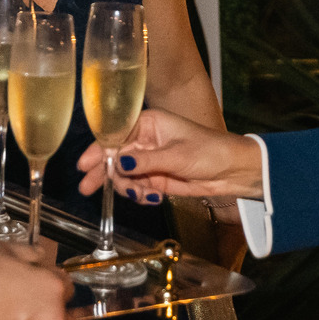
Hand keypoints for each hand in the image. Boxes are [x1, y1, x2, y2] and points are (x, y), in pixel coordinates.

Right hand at [75, 109, 264, 201]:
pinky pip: (137, 187)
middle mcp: (145, 140)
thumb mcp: (176, 155)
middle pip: (114, 157)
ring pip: (124, 176)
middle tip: (88, 188)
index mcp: (149, 123)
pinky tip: (154, 196)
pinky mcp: (156, 178)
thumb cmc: (209, 152)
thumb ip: (145, 162)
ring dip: (129, 188)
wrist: (233, 171)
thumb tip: (118, 166)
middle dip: (104, 173)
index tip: (85, 164)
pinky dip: (141, 195)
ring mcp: (149, 160)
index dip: (98, 149)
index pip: (115, 135)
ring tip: (145, 194)